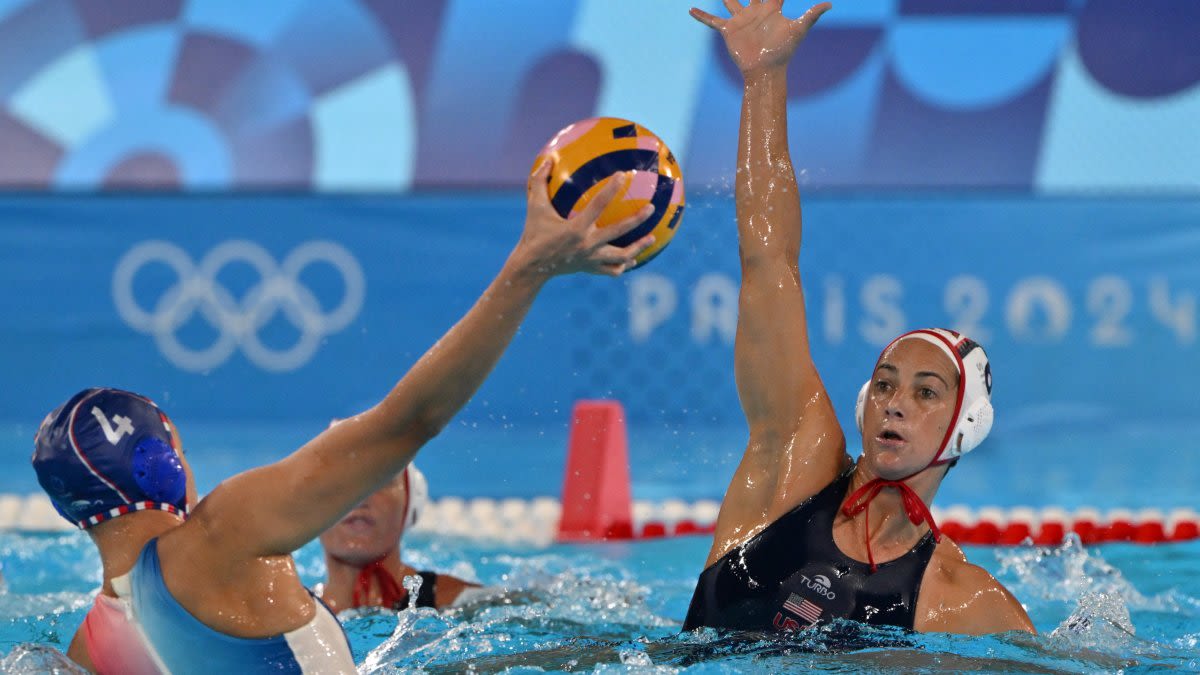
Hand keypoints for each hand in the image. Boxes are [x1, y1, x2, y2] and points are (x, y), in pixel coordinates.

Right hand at [512, 161, 655, 278]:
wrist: (530, 267)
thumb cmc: (533, 233)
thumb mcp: (534, 206)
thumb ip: (540, 181)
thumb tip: (548, 157)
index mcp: (576, 228)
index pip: (598, 205)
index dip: (611, 189)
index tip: (623, 175)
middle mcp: (587, 245)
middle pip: (618, 232)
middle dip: (637, 220)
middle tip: (651, 208)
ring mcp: (590, 259)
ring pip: (621, 256)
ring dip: (638, 248)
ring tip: (653, 238)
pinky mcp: (590, 269)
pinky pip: (611, 270)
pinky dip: (623, 265)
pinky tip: (632, 259)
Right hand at [691, 1, 830, 75]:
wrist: (765, 70)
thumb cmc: (783, 52)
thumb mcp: (798, 30)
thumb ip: (811, 15)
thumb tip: (829, 4)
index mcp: (770, 9)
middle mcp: (755, 12)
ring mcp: (741, 20)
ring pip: (730, 2)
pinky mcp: (728, 31)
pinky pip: (712, 21)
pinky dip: (702, 16)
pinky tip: (691, 10)